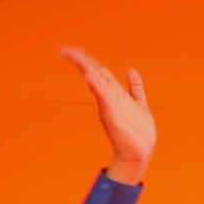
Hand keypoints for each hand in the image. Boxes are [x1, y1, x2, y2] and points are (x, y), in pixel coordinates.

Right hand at [61, 47, 153, 184]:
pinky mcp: (111, 115)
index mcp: (114, 92)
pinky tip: (89, 77)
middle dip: (80, 60)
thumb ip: (134, 87)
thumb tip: (130, 70)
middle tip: (64, 50)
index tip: (71, 51)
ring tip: (73, 56)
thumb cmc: (138, 133)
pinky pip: (103, 97)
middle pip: (94, 73)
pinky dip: (96, 86)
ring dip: (85, 68)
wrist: (138, 154)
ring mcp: (109, 105)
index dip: (86, 59)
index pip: (98, 70)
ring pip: (96, 82)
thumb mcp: (138, 103)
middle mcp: (109, 97)